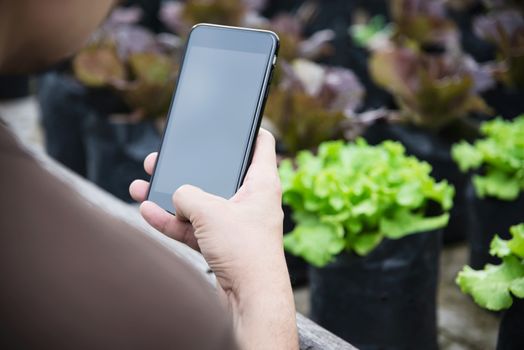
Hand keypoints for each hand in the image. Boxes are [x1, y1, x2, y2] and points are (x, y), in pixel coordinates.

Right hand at [129, 129, 297, 348]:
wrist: (249, 298)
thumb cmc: (245, 250)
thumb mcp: (210, 211)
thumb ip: (187, 195)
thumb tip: (175, 195)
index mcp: (261, 183)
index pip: (261, 144)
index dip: (248, 129)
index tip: (234, 119)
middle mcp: (249, 200)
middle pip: (218, 174)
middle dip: (188, 167)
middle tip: (163, 157)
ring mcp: (234, 223)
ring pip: (199, 202)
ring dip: (170, 196)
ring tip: (142, 183)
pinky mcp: (221, 243)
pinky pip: (193, 227)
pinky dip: (171, 221)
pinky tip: (146, 210)